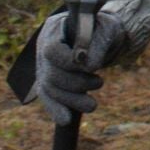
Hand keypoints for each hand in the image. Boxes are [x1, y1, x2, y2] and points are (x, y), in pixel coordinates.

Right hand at [32, 10, 126, 125]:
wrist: (102, 36)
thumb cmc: (104, 29)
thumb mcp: (107, 29)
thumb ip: (98, 43)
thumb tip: (89, 66)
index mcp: (54, 29)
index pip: (52, 50)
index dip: (69, 63)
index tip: (91, 68)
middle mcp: (43, 47)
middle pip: (51, 73)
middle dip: (76, 84)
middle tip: (99, 83)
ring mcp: (43, 65)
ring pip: (49, 89)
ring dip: (71, 100)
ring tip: (92, 105)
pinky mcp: (48, 81)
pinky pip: (47, 97)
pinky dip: (56, 110)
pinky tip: (65, 120)